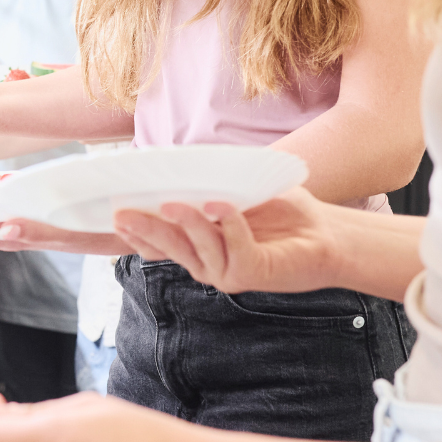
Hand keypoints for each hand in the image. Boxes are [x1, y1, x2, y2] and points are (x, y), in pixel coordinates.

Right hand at [111, 187, 340, 293]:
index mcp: (200, 248)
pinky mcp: (253, 272)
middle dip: (145, 231)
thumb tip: (179, 168)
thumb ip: (210, 189)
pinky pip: (234, 246)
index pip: (160, 245)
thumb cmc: (282, 213)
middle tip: (122, 214)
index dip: (137, 233)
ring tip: (172, 204)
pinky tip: (221, 205)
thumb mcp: (238, 195)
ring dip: (185, 224)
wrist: (326, 233)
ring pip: (197, 248)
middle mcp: (208, 265)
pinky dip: (227, 223)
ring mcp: (228, 272)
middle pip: (169, 248)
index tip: (115, 213)